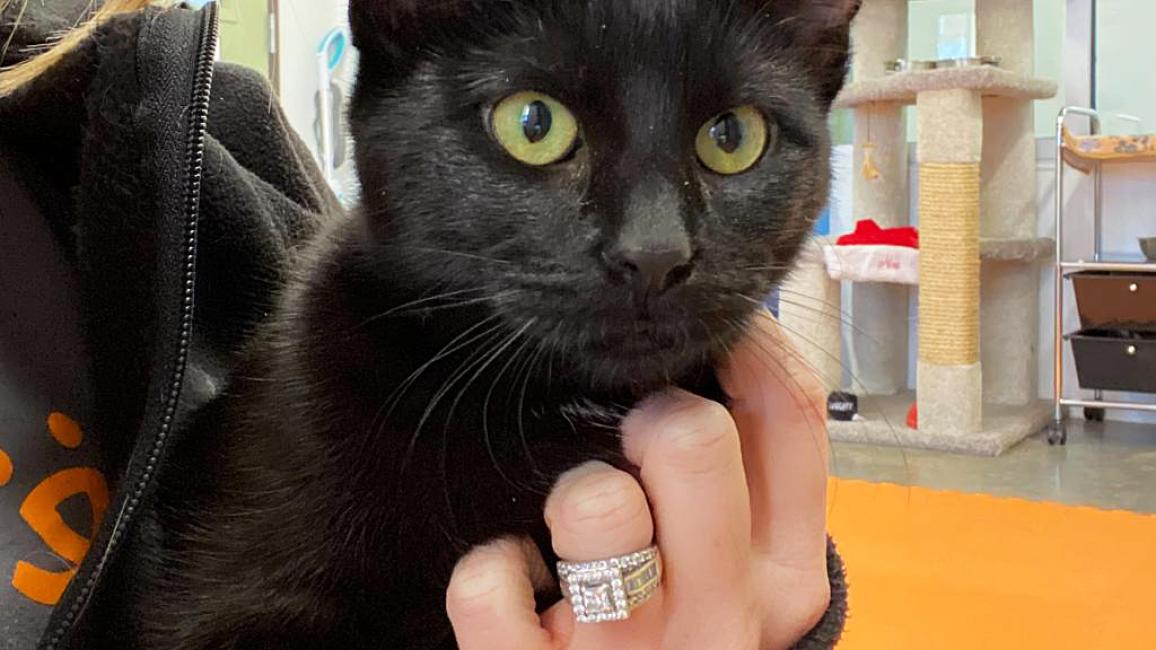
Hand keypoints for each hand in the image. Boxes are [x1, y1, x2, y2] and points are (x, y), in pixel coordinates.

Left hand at [446, 313, 830, 648]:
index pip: (791, 408)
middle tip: (635, 441)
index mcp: (789, 573)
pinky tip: (517, 587)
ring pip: (594, 505)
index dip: (738, 338)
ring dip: (573, 499)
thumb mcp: (744, 574)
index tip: (698, 331)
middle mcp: (727, 617)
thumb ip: (745, 481)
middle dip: (651, 416)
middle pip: (693, 435)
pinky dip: (489, 574)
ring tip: (577, 530)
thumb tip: (720, 341)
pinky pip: (489, 584)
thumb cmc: (685, 638)